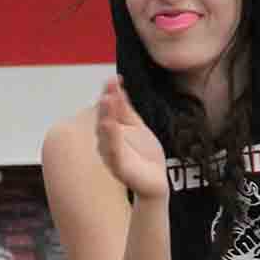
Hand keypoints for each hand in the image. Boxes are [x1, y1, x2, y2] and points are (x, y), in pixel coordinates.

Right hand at [95, 79, 169, 200]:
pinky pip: (113, 151)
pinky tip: (109, 125)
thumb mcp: (136, 126)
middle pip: (104, 118)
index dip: (109, 93)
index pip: (109, 109)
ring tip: (106, 100)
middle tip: (109, 86)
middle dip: (106, 102)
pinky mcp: (119, 167)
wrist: (155, 180)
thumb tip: (117, 85)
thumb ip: (125, 109)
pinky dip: (110, 138)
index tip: (114, 79)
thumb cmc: (144, 155)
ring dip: (105, 116)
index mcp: (112, 130)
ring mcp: (111, 154)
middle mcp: (107, 141)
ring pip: (106, 134)